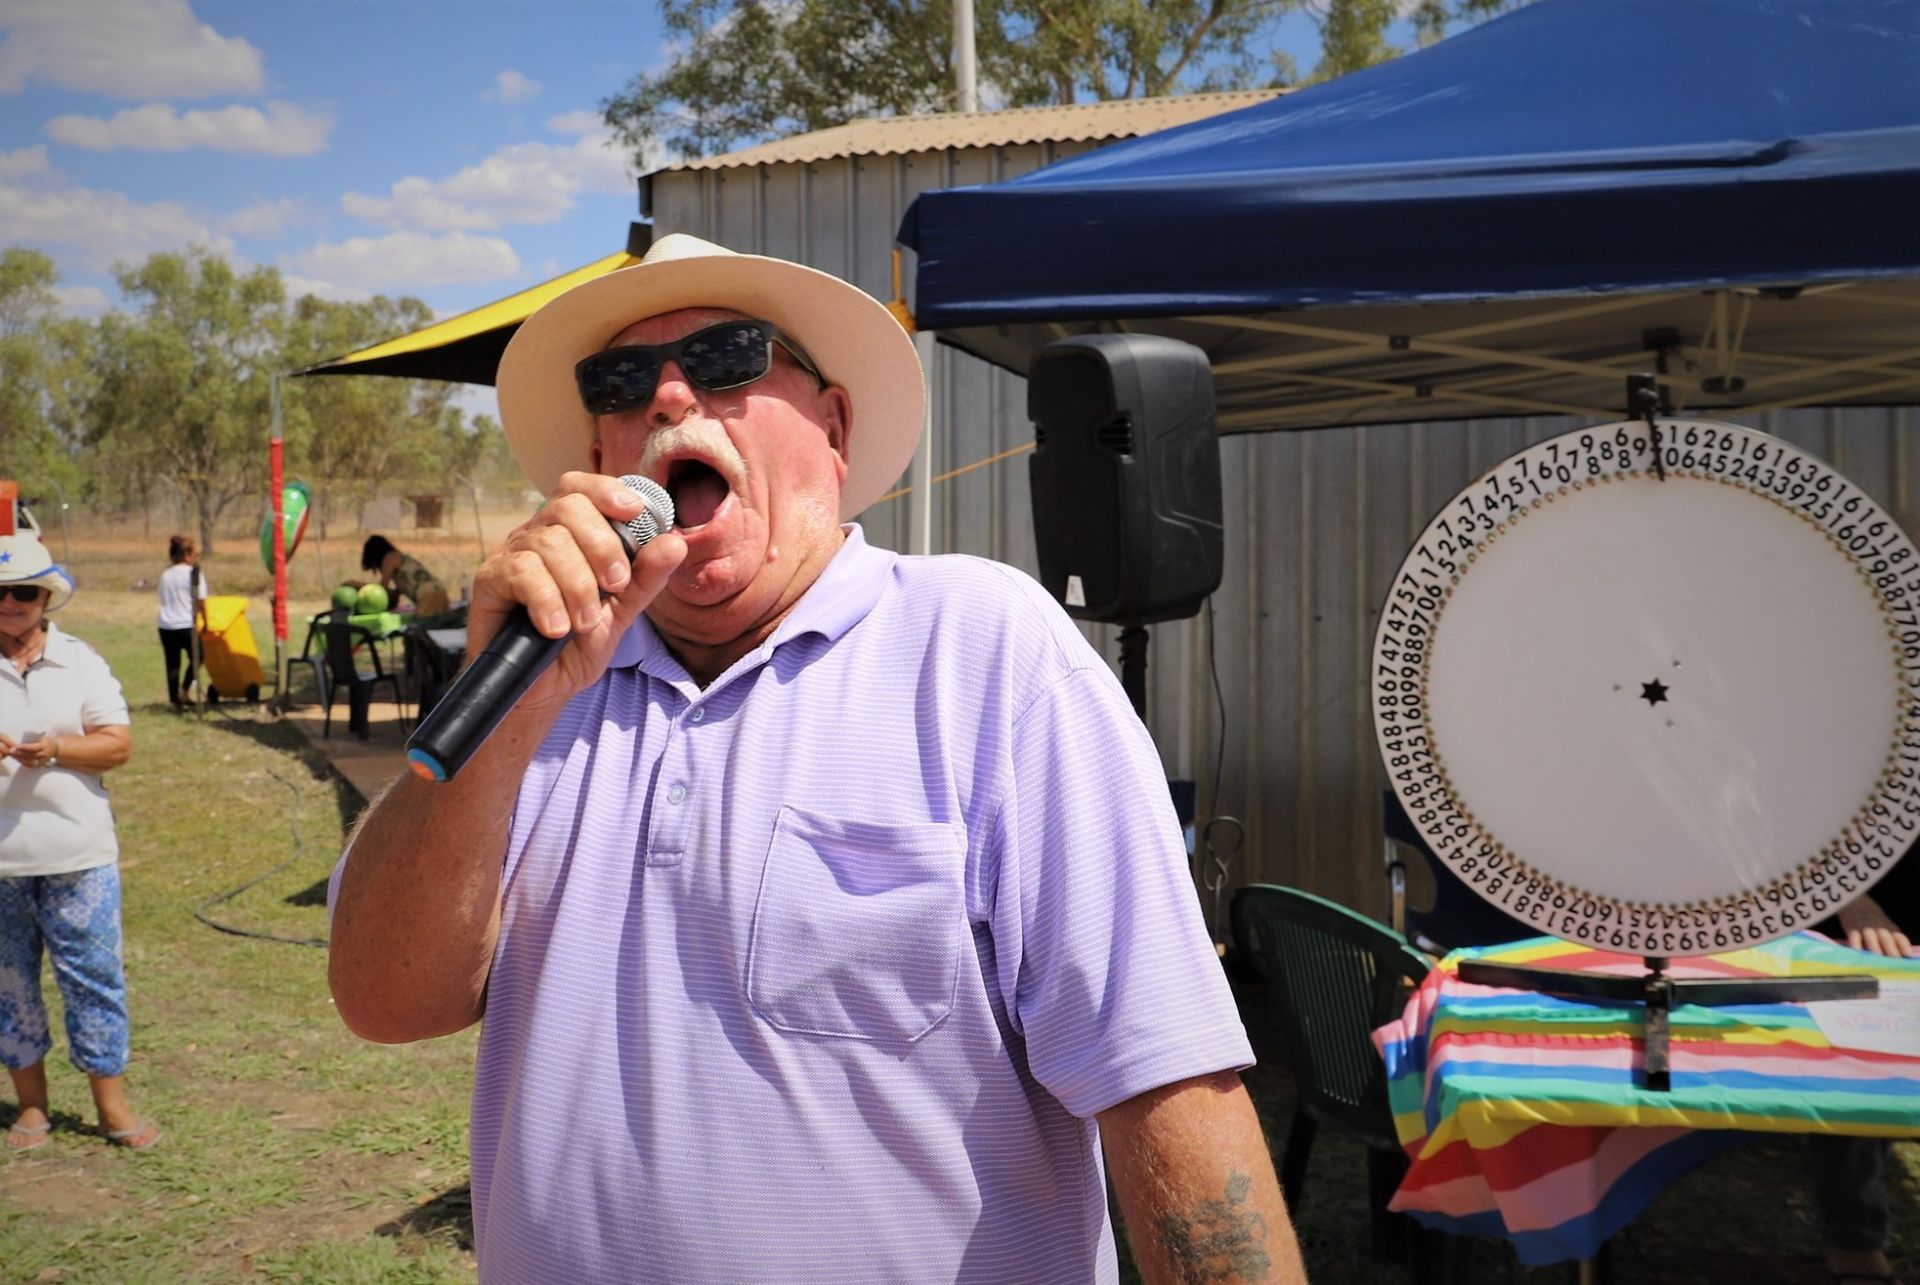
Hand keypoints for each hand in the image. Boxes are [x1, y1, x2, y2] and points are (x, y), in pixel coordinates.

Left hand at [2, 734, 55, 768]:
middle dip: (20, 753)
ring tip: (13, 754)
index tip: (16, 746)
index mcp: (45, 746)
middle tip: (11, 750)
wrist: (56, 749)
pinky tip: (18, 758)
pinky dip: (23, 762)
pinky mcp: (40, 764)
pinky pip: (30, 765)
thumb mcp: (43, 737)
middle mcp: (44, 754)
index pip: (33, 748)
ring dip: (20, 758)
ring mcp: (42, 760)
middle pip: (30, 755)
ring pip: (29, 761)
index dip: (24, 747)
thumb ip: (35, 737)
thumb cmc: (47, 741)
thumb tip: (24, 736)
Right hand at [467, 472, 685, 713]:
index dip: (606, 490)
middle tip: (616, 586)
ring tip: (585, 622)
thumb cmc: (578, 643)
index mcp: (570, 533)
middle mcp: (538, 534)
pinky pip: (522, 571)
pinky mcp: (490, 579)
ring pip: (549, 542)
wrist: (544, 688)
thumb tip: (675, 541)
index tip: (634, 511)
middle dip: (603, 546)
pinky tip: (556, 629)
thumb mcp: (622, 610)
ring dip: (578, 585)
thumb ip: (647, 577)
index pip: (581, 488)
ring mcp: (511, 554)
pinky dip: (548, 600)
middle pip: (568, 506)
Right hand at [1838, 895, 1912, 957]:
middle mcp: (1880, 928)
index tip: (1908, 957)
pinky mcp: (1852, 929)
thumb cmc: (1876, 924)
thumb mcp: (1888, 929)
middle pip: (1886, 939)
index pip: (1900, 938)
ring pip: (1871, 937)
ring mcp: (1866, 928)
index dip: (1905, 948)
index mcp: (1891, 929)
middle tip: (1893, 963)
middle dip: (1890, 951)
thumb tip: (1902, 958)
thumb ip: (1894, 942)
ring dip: (1874, 949)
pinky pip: (1854, 937)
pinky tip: (1858, 954)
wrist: (1857, 906)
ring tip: (1876, 962)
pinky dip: (1856, 945)